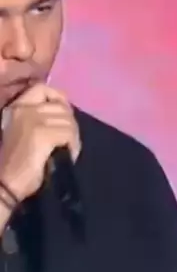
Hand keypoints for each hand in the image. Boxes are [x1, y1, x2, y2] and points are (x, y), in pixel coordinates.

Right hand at [0, 82, 80, 202]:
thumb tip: (64, 113)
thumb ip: (39, 118)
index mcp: (17, 107)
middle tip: (69, 142)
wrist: (7, 183)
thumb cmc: (17, 162)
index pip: (43, 88)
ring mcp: (33, 120)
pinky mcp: (43, 134)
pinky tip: (68, 156)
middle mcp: (24, 108)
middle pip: (61, 106)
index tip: (64, 116)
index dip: (59, 99)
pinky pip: (69, 134)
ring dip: (73, 138)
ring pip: (68, 121)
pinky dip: (74, 146)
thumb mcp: (23, 132)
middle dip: (70, 125)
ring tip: (68, 151)